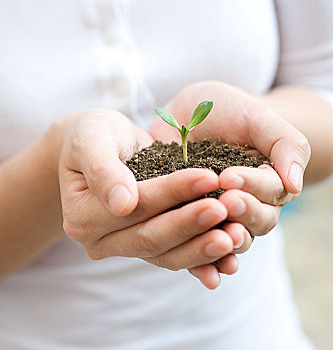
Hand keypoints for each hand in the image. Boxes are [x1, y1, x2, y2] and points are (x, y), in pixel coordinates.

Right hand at [57, 109, 243, 288]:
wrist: (99, 146)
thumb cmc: (92, 136)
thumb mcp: (90, 140)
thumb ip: (102, 170)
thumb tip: (122, 204)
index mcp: (81, 216)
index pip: (134, 206)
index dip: (171, 193)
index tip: (207, 177)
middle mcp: (100, 240)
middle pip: (149, 237)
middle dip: (190, 223)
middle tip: (227, 208)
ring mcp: (123, 246)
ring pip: (165, 254)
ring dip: (201, 246)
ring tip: (236, 234)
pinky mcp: (145, 242)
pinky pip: (174, 255)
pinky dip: (201, 255)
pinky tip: (229, 251)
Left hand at [150, 81, 310, 275]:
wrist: (187, 114)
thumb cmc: (225, 110)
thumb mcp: (255, 116)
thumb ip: (283, 143)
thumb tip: (296, 184)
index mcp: (267, 180)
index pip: (271, 191)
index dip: (253, 187)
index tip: (229, 177)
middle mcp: (247, 202)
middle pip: (257, 221)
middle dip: (242, 214)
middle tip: (224, 203)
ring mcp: (218, 214)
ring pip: (232, 239)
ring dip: (227, 244)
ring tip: (218, 240)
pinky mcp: (191, 220)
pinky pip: (200, 246)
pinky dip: (203, 263)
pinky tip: (205, 275)